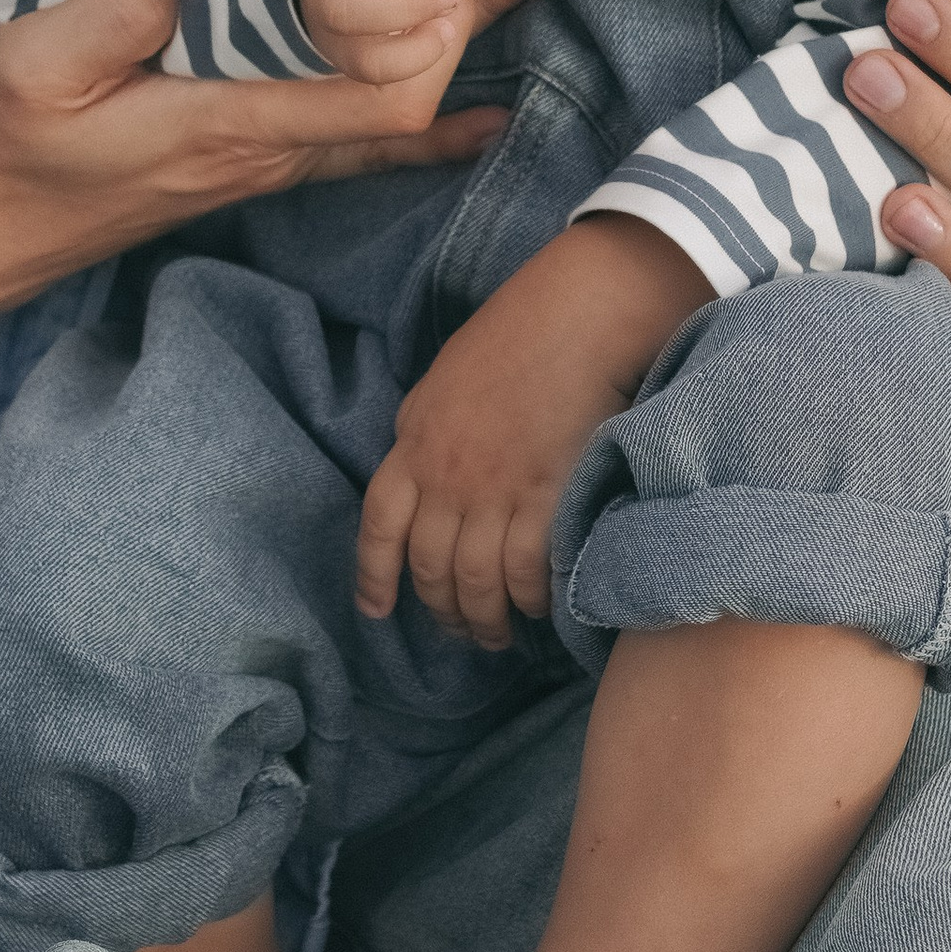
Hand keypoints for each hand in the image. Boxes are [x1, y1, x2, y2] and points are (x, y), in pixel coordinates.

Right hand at [0, 0, 538, 425]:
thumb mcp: (30, 68)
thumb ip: (114, 16)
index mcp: (223, 120)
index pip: (366, 81)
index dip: (430, 11)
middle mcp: (262, 150)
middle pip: (404, 88)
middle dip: (468, 6)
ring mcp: (257, 161)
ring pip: (388, 109)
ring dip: (456, 39)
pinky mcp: (242, 160)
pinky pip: (354, 141)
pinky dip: (425, 122)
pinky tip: (480, 112)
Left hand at [356, 216, 709, 646]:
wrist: (577, 316)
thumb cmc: (514, 337)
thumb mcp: (441, 383)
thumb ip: (422, 434)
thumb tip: (418, 474)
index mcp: (413, 445)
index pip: (379, 527)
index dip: (373, 576)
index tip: (377, 610)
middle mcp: (446, 477)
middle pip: (430, 568)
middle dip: (443, 612)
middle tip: (463, 632)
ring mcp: (496, 491)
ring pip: (476, 581)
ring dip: (486, 620)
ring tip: (500, 635)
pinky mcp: (548, 498)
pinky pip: (529, 571)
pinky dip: (531, 599)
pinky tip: (540, 608)